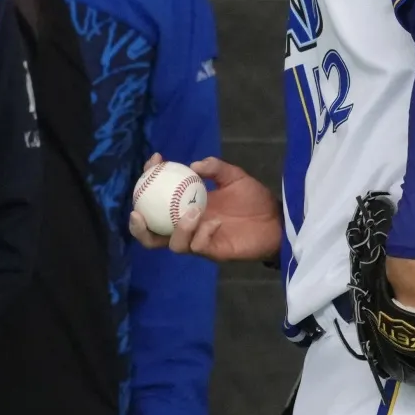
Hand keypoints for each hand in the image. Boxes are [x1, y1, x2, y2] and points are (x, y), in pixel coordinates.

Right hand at [128, 156, 280, 262]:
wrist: (276, 220)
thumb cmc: (254, 199)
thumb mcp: (234, 176)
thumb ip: (216, 168)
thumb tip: (193, 166)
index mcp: (185, 205)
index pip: (157, 197)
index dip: (149, 178)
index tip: (154, 161)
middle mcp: (187, 225)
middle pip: (151, 233)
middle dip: (138, 226)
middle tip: (137, 212)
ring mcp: (199, 240)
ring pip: (173, 244)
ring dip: (179, 228)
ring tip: (194, 212)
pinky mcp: (213, 252)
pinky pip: (198, 247)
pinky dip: (203, 234)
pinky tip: (216, 222)